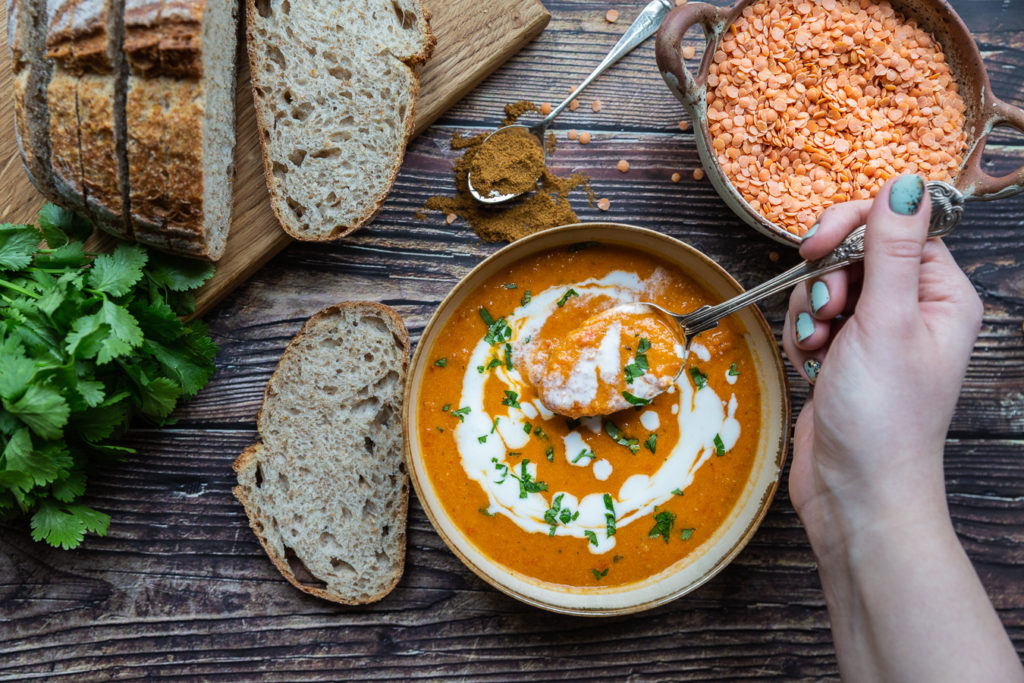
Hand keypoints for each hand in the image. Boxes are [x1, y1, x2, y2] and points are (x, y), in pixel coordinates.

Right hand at [782, 174, 982, 545]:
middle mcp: (912, 308)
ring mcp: (876, 332)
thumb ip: (890, 248)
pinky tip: (812, 365)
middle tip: (825, 311)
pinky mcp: (843, 354)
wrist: (854, 493)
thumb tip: (906, 182)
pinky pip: (810, 318)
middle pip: (856, 251)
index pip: (896, 225)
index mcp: (942, 294)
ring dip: (810, 312)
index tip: (818, 248)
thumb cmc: (883, 417)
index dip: (854, 228)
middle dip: (826, 278)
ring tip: (820, 348)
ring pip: (825, 283)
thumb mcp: (886, 322)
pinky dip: (803, 337)